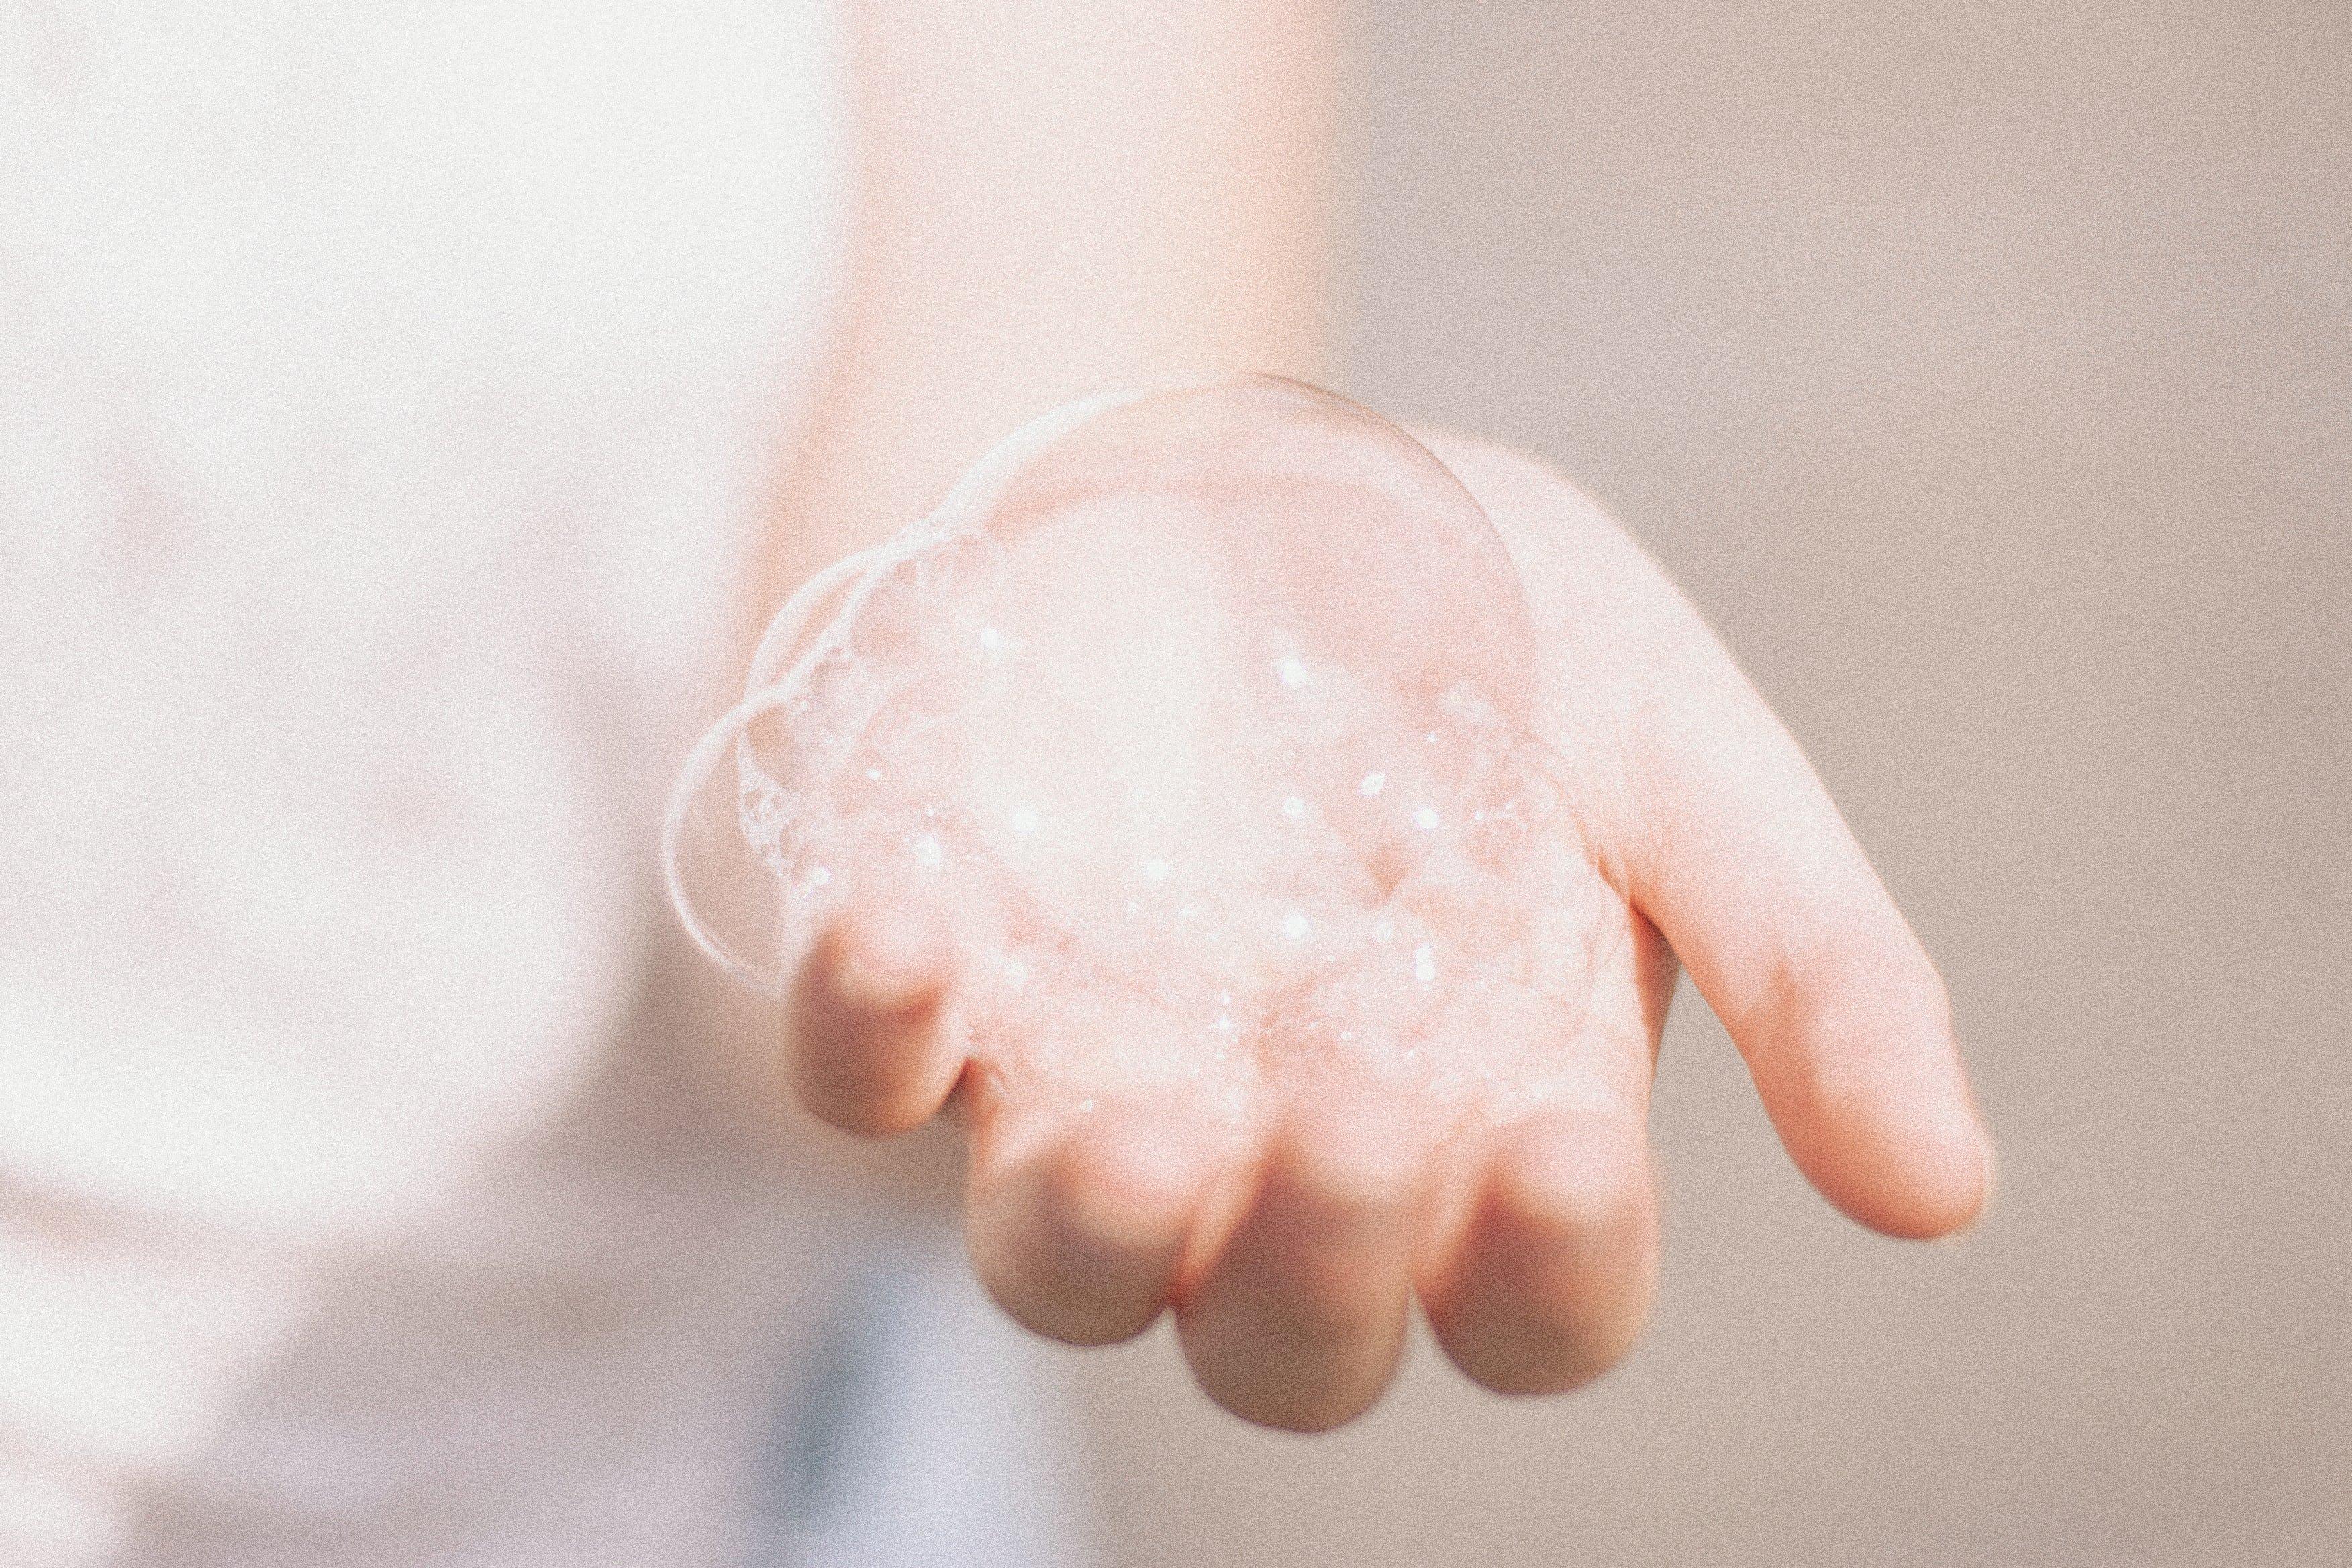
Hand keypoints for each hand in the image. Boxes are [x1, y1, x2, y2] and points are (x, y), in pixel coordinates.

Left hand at [782, 433, 1990, 1430]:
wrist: (1218, 474)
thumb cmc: (1461, 622)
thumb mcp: (1667, 739)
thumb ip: (1803, 956)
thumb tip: (1948, 1194)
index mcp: (1486, 1120)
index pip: (1528, 1296)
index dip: (1547, 1267)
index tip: (1562, 1141)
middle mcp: (1280, 1153)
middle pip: (1287, 1343)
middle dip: (1320, 1267)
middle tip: (1352, 1108)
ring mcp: (1087, 1082)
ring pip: (1063, 1271)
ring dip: (1094, 1228)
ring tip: (1138, 1120)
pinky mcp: (931, 992)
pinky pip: (862, 1083)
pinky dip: (872, 1029)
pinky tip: (912, 925)